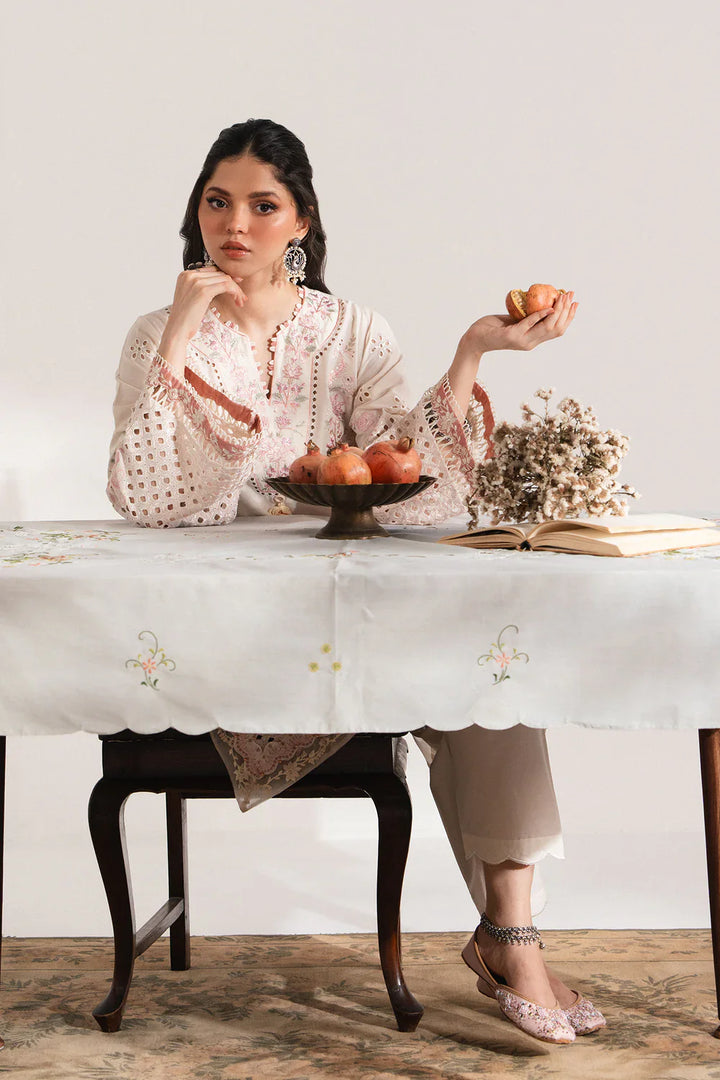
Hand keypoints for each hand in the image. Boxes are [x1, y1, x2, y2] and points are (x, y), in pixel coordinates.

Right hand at [164, 265, 247, 343]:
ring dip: (236, 289)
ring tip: (241, 301)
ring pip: (224, 278)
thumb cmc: (185, 319)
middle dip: (233, 284)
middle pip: (219, 273)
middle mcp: (189, 275)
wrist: (177, 330)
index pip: (211, 270)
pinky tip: (238, 301)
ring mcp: (196, 281)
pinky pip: (226, 285)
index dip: (226, 278)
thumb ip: (201, 288)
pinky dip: (235, 292)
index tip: (236, 286)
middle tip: (241, 296)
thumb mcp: (192, 299)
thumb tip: (220, 285)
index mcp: (185, 275)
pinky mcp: (203, 290)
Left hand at [463, 291, 577, 355]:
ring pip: (547, 326)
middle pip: (556, 328)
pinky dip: (541, 314)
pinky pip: (530, 323)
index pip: (557, 331)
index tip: (575, 303)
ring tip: (562, 297)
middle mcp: (530, 343)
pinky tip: (548, 306)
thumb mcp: (514, 321)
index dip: (569, 317)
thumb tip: (540, 302)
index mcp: (533, 340)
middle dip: (567, 311)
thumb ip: (527, 317)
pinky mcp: (512, 336)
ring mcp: (522, 340)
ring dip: (558, 310)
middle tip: (571, 295)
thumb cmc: (493, 328)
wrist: (474, 339)